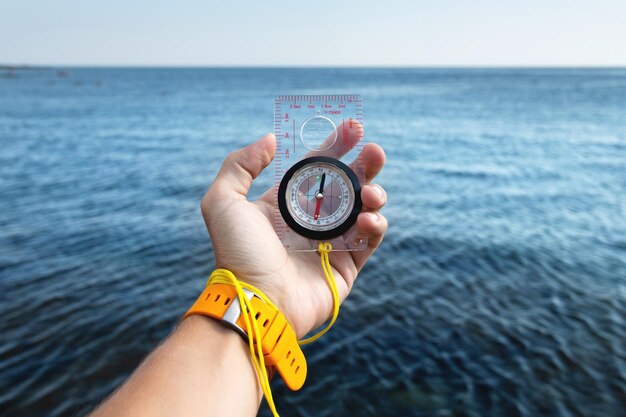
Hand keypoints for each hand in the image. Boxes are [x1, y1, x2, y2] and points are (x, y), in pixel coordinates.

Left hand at [200, 123, 386, 337]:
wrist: (256, 303)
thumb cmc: (238, 254)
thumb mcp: (222, 202)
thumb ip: (240, 165)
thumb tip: (271, 139)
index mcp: (284, 205)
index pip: (315, 168)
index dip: (334, 146)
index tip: (353, 126)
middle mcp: (308, 221)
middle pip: (345, 185)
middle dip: (363, 165)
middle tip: (374, 151)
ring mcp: (329, 244)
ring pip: (362, 209)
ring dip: (373, 194)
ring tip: (372, 193)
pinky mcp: (346, 266)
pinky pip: (369, 240)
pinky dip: (375, 225)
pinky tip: (368, 219)